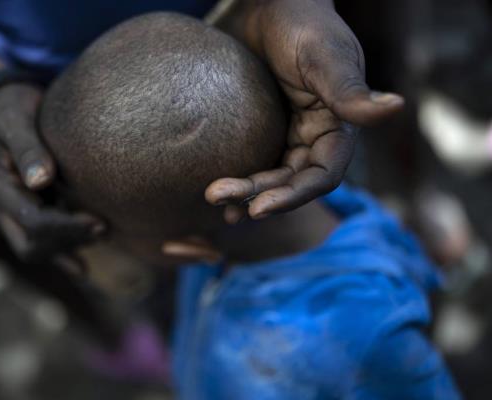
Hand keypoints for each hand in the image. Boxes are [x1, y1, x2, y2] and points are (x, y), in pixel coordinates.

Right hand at [0, 83, 104, 259]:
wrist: (5, 106)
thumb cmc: (11, 109)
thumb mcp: (15, 120)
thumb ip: (27, 148)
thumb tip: (41, 180)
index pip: (32, 222)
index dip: (66, 227)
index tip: (99, 221)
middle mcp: (5, 206)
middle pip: (32, 244)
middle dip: (69, 241)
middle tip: (105, 228)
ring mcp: (16, 211)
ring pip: (39, 248)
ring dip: (70, 246)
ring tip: (104, 233)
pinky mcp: (31, 210)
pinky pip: (43, 243)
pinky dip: (63, 256)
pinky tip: (83, 269)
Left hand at [206, 0, 403, 222]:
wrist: (266, 3)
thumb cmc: (301, 23)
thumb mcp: (324, 56)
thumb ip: (350, 90)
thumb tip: (396, 108)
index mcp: (335, 128)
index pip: (321, 176)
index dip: (293, 196)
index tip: (259, 207)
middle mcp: (312, 137)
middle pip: (289, 181)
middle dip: (258, 195)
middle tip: (217, 196)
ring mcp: (283, 134)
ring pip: (267, 176)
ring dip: (243, 191)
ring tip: (213, 198)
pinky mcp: (258, 128)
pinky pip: (248, 158)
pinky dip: (235, 176)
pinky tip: (212, 190)